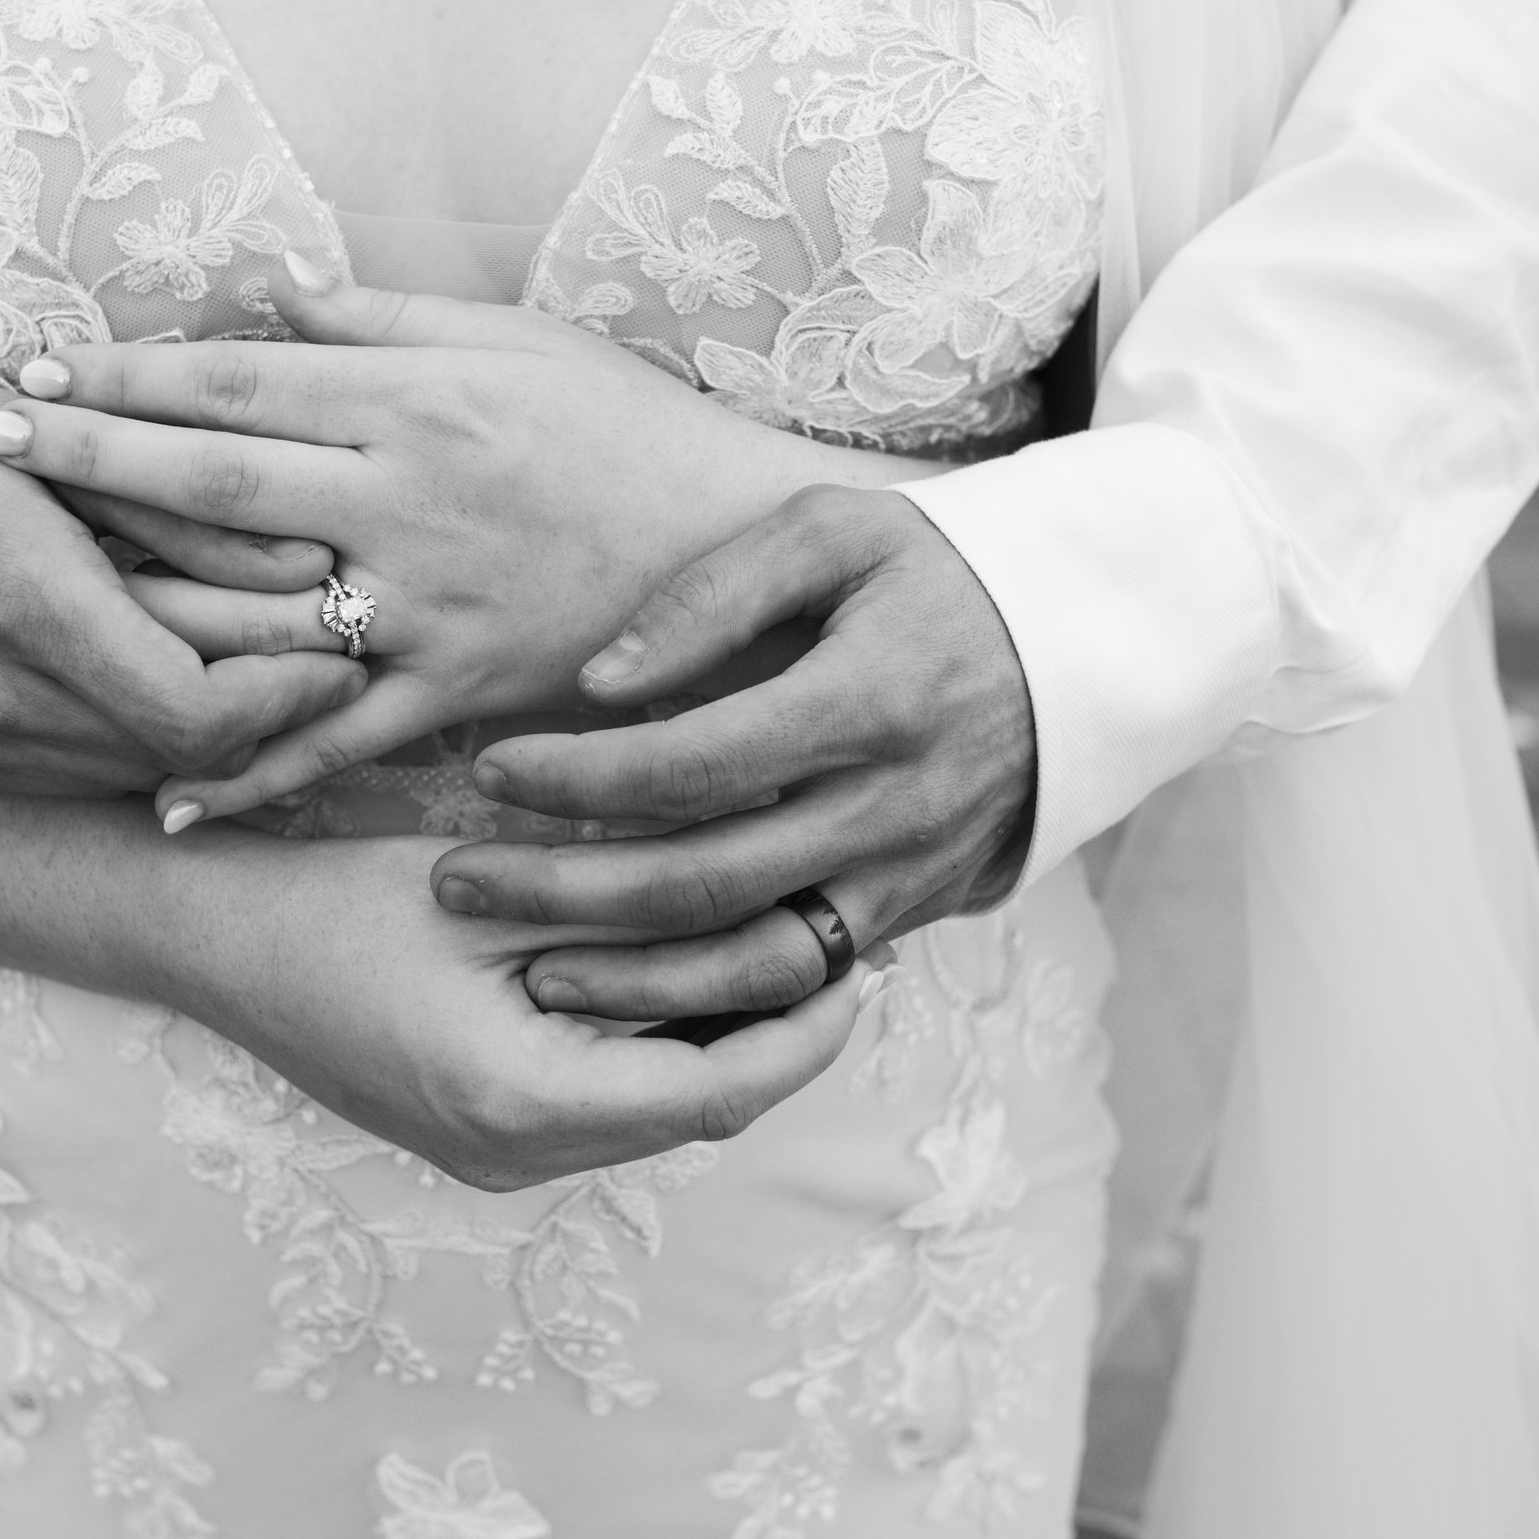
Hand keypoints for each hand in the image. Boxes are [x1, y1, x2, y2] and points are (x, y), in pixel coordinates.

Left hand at [0, 256, 932, 823]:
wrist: (755, 554)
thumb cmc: (640, 435)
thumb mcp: (526, 345)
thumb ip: (390, 319)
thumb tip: (269, 291)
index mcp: (418, 398)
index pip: (237, 377)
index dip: (126, 373)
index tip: (38, 369)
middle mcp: (403, 495)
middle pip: (210, 475)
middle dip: (87, 458)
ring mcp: (425, 603)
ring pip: (250, 608)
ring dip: (130, 604)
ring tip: (31, 602)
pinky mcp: (458, 693)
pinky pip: (335, 740)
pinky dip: (251, 772)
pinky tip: (164, 795)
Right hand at [0, 379, 364, 792]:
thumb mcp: (67, 449)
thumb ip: (191, 515)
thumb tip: (314, 566)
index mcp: (32, 608)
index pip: (200, 711)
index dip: (287, 695)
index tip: (339, 652)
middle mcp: (0, 698)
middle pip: (186, 752)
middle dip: (273, 709)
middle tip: (333, 657)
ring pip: (145, 772)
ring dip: (215, 730)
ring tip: (265, 666)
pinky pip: (87, 774)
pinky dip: (145, 738)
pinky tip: (173, 683)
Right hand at [147, 833, 887, 1190]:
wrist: (216, 943)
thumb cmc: (342, 900)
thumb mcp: (501, 886)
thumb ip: (628, 902)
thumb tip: (765, 881)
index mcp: (523, 1101)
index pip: (719, 1091)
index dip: (806, 1034)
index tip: (863, 962)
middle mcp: (516, 1155)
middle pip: (700, 1112)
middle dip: (783, 1037)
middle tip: (846, 949)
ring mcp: (496, 1158)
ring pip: (659, 1114)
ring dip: (727, 1042)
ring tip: (786, 952)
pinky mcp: (483, 1136)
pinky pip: (609, 1104)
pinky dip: (663, 1046)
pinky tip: (691, 974)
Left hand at [424, 485, 1034, 1021]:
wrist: (1081, 648)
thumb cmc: (935, 572)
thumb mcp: (833, 531)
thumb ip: (714, 595)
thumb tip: (597, 684)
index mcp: (870, 701)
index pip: (694, 764)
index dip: (579, 778)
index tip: (491, 767)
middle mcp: (890, 808)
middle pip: (703, 881)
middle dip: (564, 892)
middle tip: (457, 884)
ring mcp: (904, 876)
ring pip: (752, 964)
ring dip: (630, 982)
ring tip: (527, 971)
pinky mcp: (909, 916)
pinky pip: (800, 984)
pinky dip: (710, 1007)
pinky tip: (628, 996)